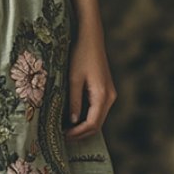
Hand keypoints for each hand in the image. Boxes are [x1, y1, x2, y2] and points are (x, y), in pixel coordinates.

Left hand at [64, 25, 116, 140]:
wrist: (90, 38)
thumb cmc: (80, 55)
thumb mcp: (73, 79)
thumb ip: (73, 101)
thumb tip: (72, 121)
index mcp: (102, 95)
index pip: (92, 124)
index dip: (78, 133)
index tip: (63, 136)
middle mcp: (110, 97)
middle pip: (97, 124)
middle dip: (81, 133)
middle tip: (63, 136)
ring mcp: (109, 94)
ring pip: (98, 119)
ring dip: (83, 127)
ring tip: (66, 129)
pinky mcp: (105, 90)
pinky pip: (97, 110)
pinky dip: (86, 118)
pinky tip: (73, 119)